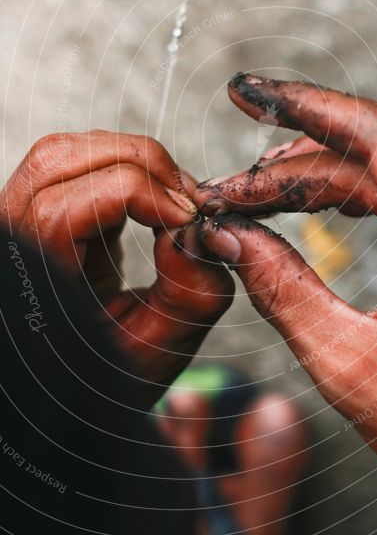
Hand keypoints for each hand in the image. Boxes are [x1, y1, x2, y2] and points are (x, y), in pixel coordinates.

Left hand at [0, 131, 233, 403]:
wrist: (80, 387)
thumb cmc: (112, 375)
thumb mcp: (158, 350)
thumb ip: (190, 295)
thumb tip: (196, 228)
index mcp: (31, 280)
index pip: (61, 208)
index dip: (134, 195)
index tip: (186, 218)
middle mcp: (14, 240)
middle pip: (58, 160)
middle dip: (139, 163)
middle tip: (187, 201)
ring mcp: (23, 220)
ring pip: (64, 150)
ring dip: (131, 159)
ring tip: (174, 198)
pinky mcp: (45, 209)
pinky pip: (77, 163)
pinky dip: (124, 168)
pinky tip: (154, 201)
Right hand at [195, 74, 376, 531]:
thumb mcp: (352, 366)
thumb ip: (282, 289)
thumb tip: (233, 238)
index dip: (306, 106)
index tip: (254, 93)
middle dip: (304, 153)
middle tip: (244, 180)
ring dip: (335, 169)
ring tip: (272, 189)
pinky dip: (374, 188)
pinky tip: (333, 198)